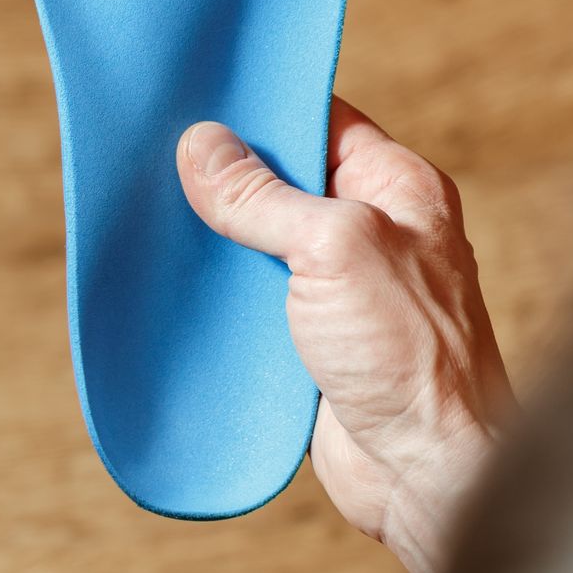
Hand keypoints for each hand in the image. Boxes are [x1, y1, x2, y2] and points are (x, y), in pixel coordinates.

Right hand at [175, 98, 511, 572]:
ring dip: (211, 238)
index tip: (196, 100)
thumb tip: (202, 145)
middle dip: (222, 175)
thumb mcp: (332, 248)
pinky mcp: (309, 341)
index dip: (262, 109)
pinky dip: (213, 293)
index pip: (323, 121)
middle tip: (153, 158)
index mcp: (399, 190)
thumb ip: (264, 197)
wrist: (426, 473)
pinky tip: (167, 282)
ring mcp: (341, 289)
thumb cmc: (412, 355)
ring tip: (146, 216)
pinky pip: (251, 299)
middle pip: (281, 181)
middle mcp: (372, 232)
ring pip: (259, 242)